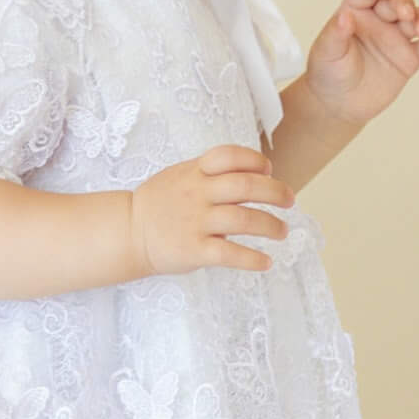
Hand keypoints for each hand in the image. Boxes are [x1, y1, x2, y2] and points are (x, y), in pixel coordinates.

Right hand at [129, 146, 294, 276]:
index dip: (255, 160)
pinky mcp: (194, 250)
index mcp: (195, 172)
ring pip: (244, 220)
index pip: (230, 156)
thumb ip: (211, 172)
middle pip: (246, 187)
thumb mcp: (180, 175)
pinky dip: (252, 259)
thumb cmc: (160, 203)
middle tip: (290, 201)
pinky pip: (230, 253)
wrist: (128, 231)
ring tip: (281, 231)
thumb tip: (256, 173)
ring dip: (271, 226)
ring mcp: (195, 222)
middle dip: (275, 192)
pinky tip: (266, 262)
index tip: (269, 171)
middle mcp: (197, 193)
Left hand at [304, 0, 418, 126]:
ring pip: (417, 19)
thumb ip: (335, 33)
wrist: (338, 104)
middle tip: (405, 14)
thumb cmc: (328, 72)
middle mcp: (379, 20)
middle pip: (397, 1)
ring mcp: (397, 38)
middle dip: (404, 3)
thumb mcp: (326, 52)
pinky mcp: (409, 59)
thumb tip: (344, 16)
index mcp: (356, 11)